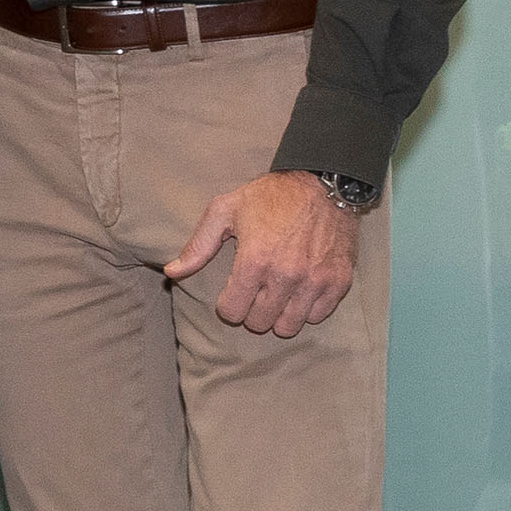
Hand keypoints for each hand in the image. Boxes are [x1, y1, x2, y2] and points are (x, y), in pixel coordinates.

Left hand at [162, 172, 361, 337]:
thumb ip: (198, 245)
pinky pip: (317, 316)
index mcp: (254, 261)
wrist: (322, 183)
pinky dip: (306, 310)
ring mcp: (314, 281)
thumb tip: (172, 272)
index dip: (228, 306)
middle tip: (253, 296)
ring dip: (278, 317)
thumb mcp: (225, 211)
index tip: (232, 295)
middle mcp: (285, 276)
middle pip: (260, 322)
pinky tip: (298, 294)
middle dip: (251, 313)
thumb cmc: (269, 196)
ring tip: (275, 299)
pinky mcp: (338, 282)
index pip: (233, 311)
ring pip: (290, 326)